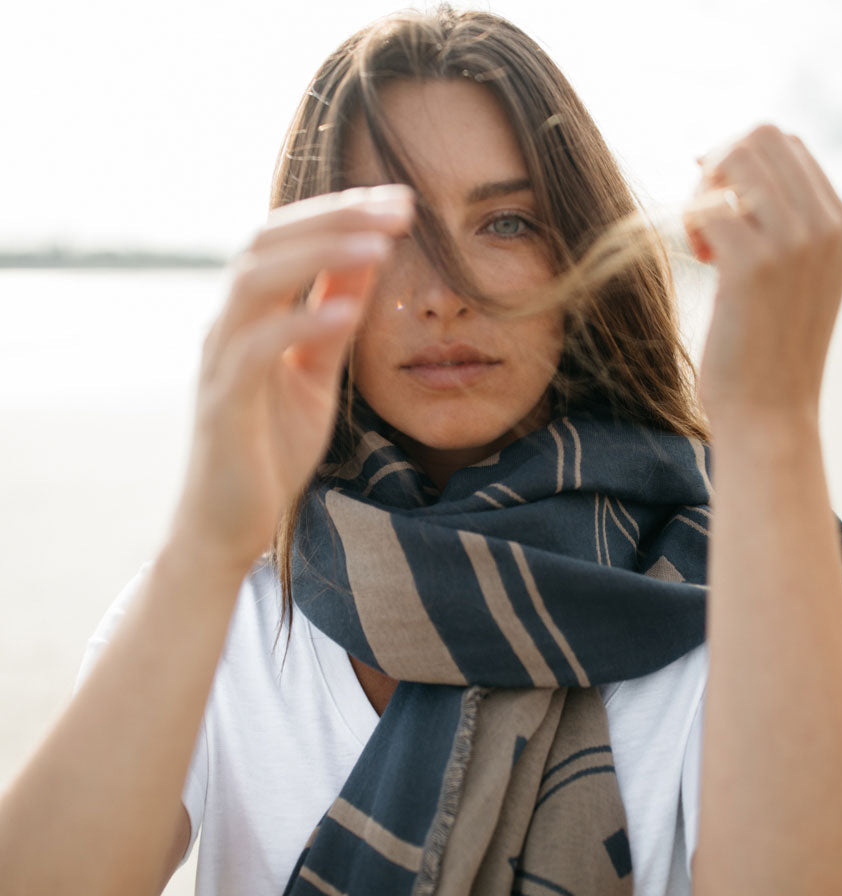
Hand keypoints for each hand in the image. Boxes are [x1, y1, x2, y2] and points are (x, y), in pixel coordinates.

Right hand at [170, 185, 414, 573]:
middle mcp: (225, 326)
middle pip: (266, 242)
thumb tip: (367, 260)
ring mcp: (219, 362)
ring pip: (255, 280)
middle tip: (398, 205)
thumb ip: (333, 319)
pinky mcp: (223, 404)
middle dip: (334, 216)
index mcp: (247, 317)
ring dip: (320, 255)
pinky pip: (257, 349)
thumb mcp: (314, 374)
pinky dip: (302, 323)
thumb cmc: (269, 450)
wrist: (228, 526)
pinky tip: (349, 312)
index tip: (399, 200)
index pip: (285, 240)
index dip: (339, 212)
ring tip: (381, 244)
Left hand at [682, 124, 841, 432]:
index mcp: (840, 222)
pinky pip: (708, 207)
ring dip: (703, 194)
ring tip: (705, 245)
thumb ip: (782, 225)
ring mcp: (794, 241)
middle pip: (759, 137)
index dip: (738, 163)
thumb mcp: (792, 279)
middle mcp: (825, 223)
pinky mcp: (753, 265)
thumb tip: (726, 165)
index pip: (786, 144)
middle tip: (705, 223)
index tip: (719, 210)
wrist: (769, 414)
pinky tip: (702, 262)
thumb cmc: (766, 351)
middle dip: (716, 168)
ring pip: (733, 159)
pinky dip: (692, 226)